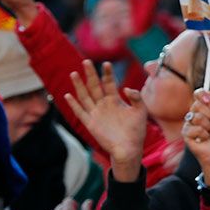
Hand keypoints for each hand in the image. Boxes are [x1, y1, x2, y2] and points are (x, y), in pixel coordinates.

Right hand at [65, 60, 146, 181]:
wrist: (129, 148)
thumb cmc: (136, 130)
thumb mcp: (141, 111)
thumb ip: (136, 98)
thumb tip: (125, 89)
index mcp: (115, 100)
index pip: (109, 83)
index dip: (107, 73)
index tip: (106, 63)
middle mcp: (104, 104)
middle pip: (94, 86)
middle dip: (90, 74)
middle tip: (86, 61)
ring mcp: (96, 113)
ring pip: (85, 96)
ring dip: (79, 85)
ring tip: (74, 73)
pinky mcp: (90, 123)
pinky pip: (80, 112)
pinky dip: (73, 104)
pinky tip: (67, 95)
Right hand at [182, 89, 209, 186]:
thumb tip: (206, 91)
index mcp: (202, 110)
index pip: (197, 95)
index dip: (201, 94)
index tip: (207, 99)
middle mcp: (193, 115)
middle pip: (196, 105)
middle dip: (209, 114)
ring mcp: (188, 124)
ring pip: (197, 117)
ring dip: (208, 126)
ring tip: (209, 133)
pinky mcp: (185, 135)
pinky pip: (195, 129)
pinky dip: (203, 134)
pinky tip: (203, 139)